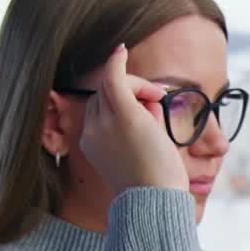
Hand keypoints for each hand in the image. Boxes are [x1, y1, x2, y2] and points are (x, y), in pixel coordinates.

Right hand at [79, 44, 189, 195]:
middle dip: (131, 91)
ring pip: (113, 85)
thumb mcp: (143, 155)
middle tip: (158, 100)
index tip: (149, 107)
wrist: (156, 201)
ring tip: (158, 98)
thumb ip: (142, 130)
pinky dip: (116, 62)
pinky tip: (121, 50)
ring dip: (137, 85)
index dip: (123, 101)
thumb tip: (152, 107)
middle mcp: (92, 130)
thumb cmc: (156, 186)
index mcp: (91, 143)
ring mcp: (105, 122)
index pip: (100, 107)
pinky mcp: (124, 115)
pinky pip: (113, 77)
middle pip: (104, 94)